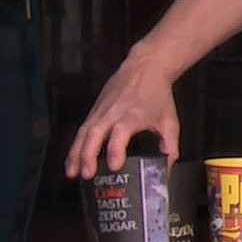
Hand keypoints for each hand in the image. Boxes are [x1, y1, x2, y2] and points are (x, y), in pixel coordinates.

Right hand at [64, 51, 180, 178]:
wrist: (145, 67)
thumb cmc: (157, 95)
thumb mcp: (169, 121)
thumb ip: (170, 147)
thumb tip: (166, 170)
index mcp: (133, 115)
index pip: (120, 133)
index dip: (116, 150)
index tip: (115, 166)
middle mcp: (113, 112)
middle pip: (95, 133)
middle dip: (88, 155)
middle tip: (86, 175)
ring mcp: (101, 110)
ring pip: (84, 132)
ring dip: (76, 152)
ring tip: (71, 172)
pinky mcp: (95, 109)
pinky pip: (82, 128)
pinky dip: (76, 144)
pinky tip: (72, 159)